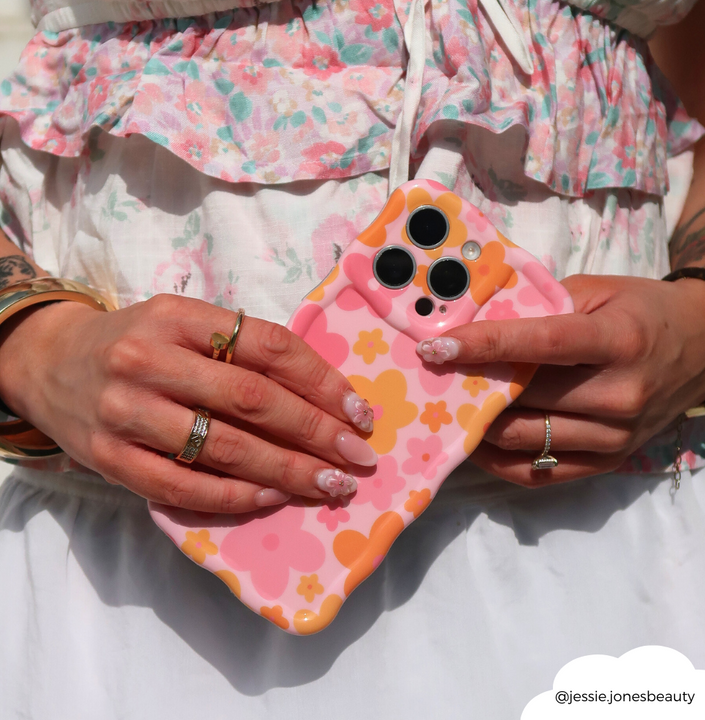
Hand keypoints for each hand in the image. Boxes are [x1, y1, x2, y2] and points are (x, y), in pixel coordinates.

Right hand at [0, 295, 376, 510]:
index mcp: (178, 317)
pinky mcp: (109, 459)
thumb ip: (240, 348)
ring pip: (225, 447)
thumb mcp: (183, 324)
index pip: (268, 346)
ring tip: (331, 483)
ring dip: (288, 469)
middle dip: (316, 431)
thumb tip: (321, 393)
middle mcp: (149, 359)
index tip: (358, 409)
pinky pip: (183, 486)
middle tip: (358, 454)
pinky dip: (236, 496)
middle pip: (253, 400)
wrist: (49, 364)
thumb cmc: (135, 343)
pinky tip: (273, 497)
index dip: (322, 379)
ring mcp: (126, 412)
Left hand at [418, 274, 704, 485]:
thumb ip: (543, 305)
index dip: (485, 345)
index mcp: (618, 342)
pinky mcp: (609, 463)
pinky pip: (540, 473)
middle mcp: (620, 395)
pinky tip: (476, 440)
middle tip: (432, 376)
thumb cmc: (644, 311)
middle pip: (526, 398)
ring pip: (525, 439)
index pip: (541, 345)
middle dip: (472, 386)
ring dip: (479, 425)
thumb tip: (480, 322)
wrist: (704, 348)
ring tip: (448, 406)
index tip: (438, 348)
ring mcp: (615, 437)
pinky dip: (500, 460)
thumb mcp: (599, 290)